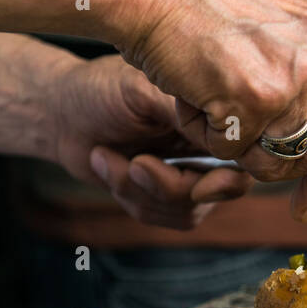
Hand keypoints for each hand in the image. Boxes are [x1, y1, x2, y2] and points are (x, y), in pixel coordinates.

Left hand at [45, 55, 252, 229]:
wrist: (60, 112)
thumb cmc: (102, 91)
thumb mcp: (144, 93)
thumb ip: (186, 114)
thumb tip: (222, 137)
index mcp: (214, 120)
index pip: (246, 162)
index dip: (226, 182)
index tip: (197, 185)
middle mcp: (209, 149)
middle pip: (215, 195)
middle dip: (169, 187)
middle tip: (136, 163)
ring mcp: (187, 176)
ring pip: (185, 211)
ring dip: (138, 190)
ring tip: (107, 156)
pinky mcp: (160, 196)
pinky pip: (158, 216)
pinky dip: (126, 194)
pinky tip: (105, 164)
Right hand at [113, 0, 306, 221]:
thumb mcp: (281, 18)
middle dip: (289, 175)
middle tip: (256, 179)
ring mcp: (297, 71)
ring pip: (277, 158)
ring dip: (236, 145)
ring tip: (209, 96)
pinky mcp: (256, 95)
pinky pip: (234, 152)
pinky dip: (205, 134)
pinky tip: (191, 91)